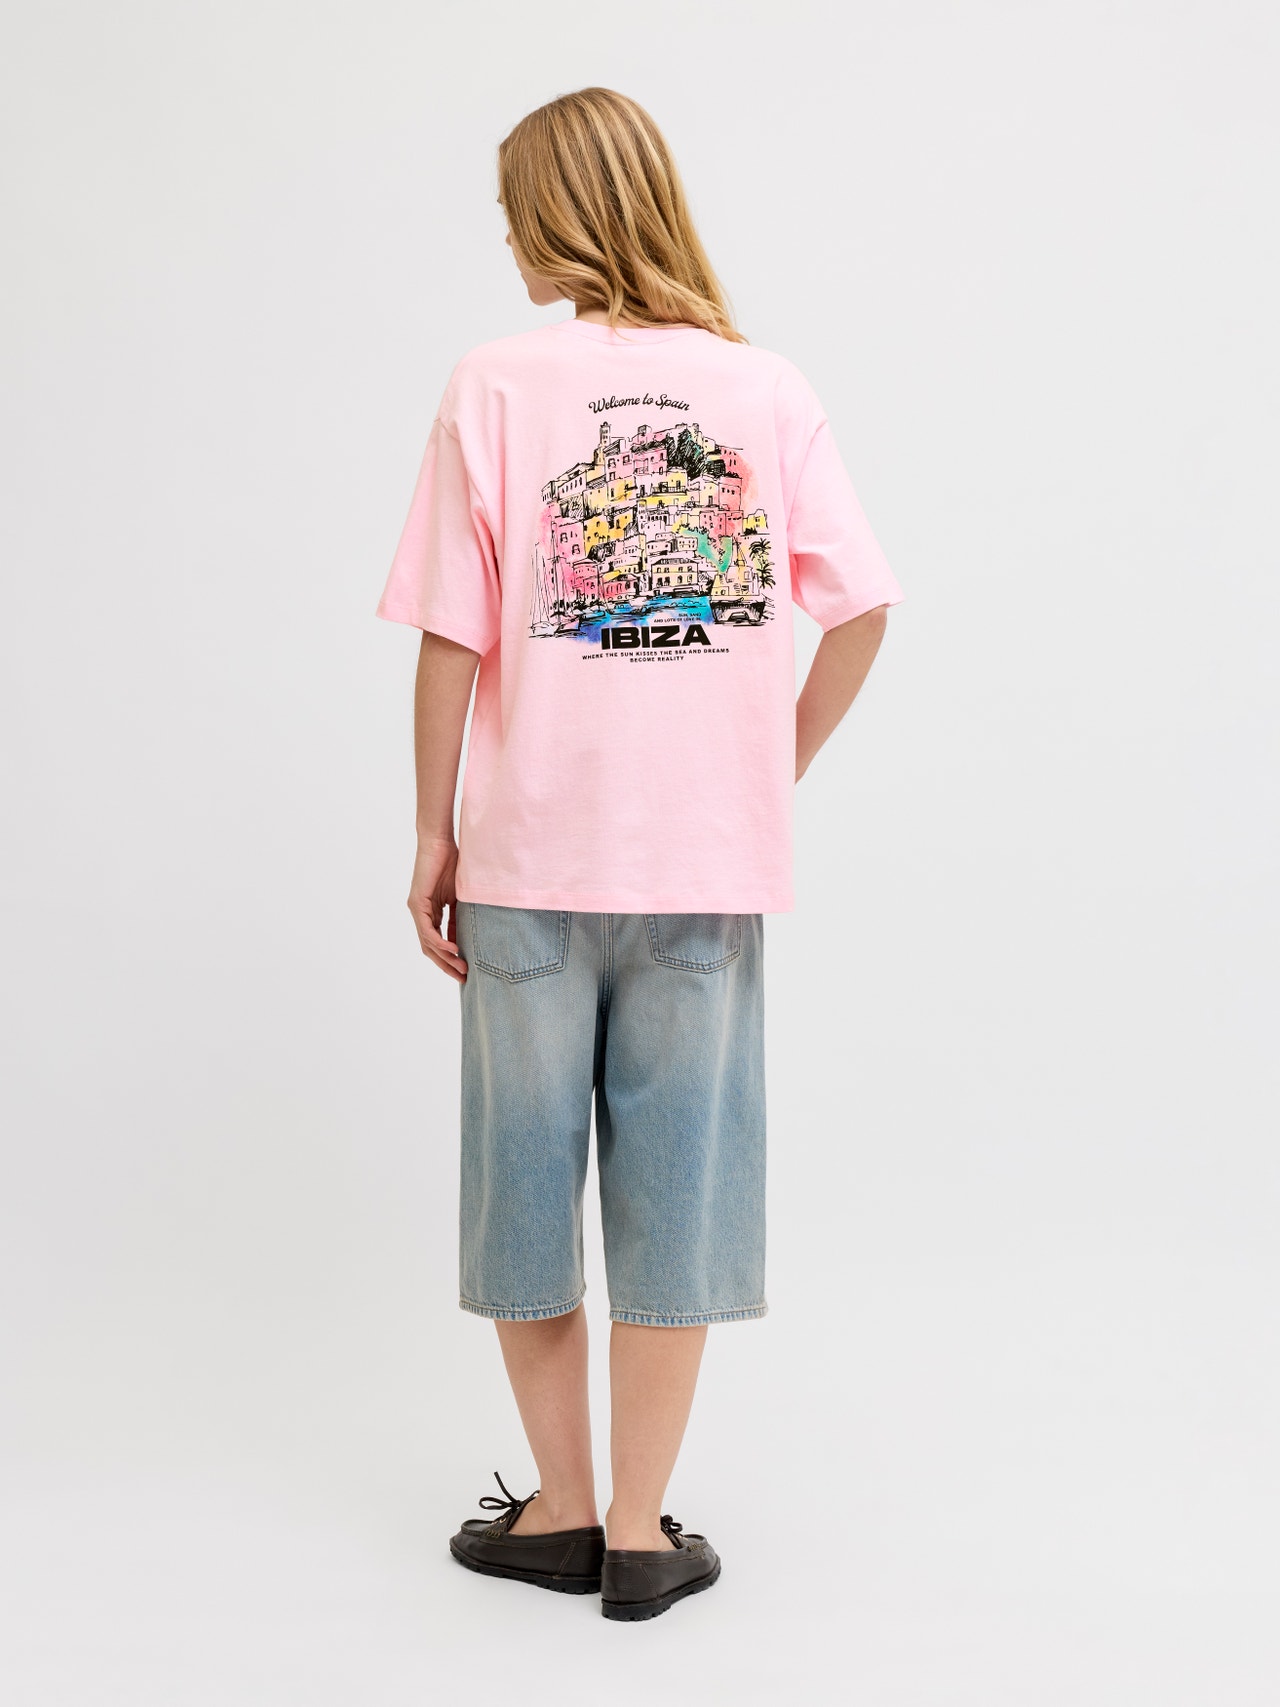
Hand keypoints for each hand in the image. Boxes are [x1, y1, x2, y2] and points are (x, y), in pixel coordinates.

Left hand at [408, 837, 467, 981]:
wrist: (439, 843)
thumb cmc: (451, 863)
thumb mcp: (459, 897)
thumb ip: (460, 916)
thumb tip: (467, 937)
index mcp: (430, 913)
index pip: (437, 943)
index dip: (450, 958)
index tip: (465, 970)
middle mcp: (420, 914)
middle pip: (430, 949)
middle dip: (447, 965)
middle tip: (463, 978)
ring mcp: (416, 910)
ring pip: (428, 943)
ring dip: (445, 958)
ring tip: (461, 968)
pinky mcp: (416, 904)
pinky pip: (427, 931)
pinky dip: (440, 943)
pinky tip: (454, 950)